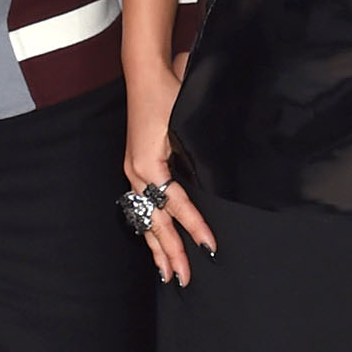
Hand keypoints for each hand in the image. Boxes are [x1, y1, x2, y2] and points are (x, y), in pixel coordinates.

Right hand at [124, 61, 217, 286]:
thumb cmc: (169, 92)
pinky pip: (142, 208)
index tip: (210, 247)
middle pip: (155, 221)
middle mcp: (137, 172)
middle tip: (185, 279)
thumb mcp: (186, 121)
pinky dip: (150, 230)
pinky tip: (156, 244)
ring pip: (144, 219)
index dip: (194, 226)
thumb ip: (198, 152)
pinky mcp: (136, 168)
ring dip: (157, 248)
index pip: (175, 204)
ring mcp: (133, 171)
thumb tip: (217, 180)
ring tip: (168, 274)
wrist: (145, 72)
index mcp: (148, 164)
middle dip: (171, 252)